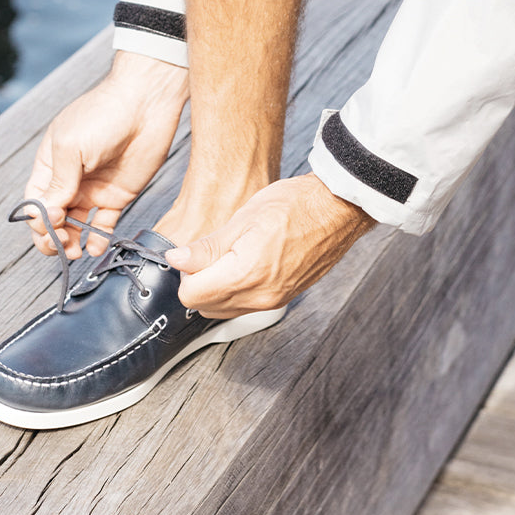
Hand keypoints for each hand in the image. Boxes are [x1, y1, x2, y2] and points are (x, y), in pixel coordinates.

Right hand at [25, 50, 188, 257]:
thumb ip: (59, 182)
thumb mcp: (71, 147)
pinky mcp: (117, 196)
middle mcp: (69, 180)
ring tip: (76, 252)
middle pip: (53, 217)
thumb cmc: (103, 116)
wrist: (146, 105)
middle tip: (61, 246)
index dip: (38, 219)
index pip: (35, 201)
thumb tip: (48, 212)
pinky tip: (96, 247)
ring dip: (71, 242)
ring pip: (75, 225)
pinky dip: (97, 238)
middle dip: (52, 236)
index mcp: (50, 165)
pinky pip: (103, 224)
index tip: (50, 225)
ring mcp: (93, 189)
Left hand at [163, 173, 374, 316]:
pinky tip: (245, 263)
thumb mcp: (243, 218)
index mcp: (246, 274)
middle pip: (205, 307)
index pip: (190, 295)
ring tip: (231, 255)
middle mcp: (261, 296)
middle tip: (211, 252)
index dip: (185, 272)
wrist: (338, 209)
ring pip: (224, 309)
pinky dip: (236, 289)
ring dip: (217, 288)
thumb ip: (207, 247)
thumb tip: (176, 260)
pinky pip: (245, 305)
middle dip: (199, 282)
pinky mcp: (283, 298)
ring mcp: (274, 300)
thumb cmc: (297, 205)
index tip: (194, 253)